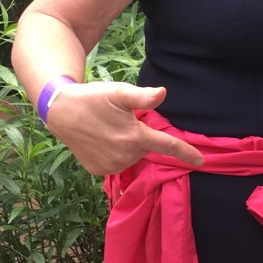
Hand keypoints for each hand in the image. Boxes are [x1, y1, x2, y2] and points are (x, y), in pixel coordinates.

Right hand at [45, 83, 204, 174]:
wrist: (61, 112)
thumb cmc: (94, 98)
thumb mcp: (118, 92)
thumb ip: (142, 96)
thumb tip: (163, 93)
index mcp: (134, 137)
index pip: (167, 146)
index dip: (186, 152)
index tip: (201, 161)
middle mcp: (124, 156)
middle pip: (146, 147)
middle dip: (142, 135)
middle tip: (124, 119)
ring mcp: (110, 166)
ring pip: (132, 155)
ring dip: (129, 144)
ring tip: (111, 127)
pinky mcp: (98, 170)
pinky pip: (117, 162)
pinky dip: (116, 152)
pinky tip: (103, 139)